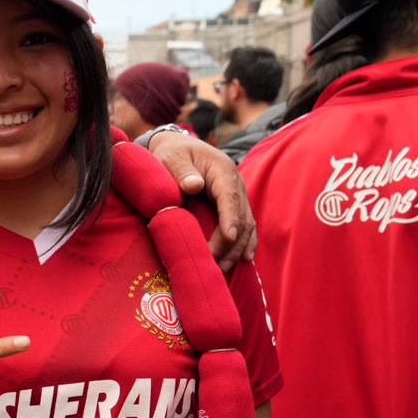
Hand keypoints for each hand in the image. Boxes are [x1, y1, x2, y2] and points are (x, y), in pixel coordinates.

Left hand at [148, 131, 257, 271]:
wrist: (179, 148)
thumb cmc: (172, 153)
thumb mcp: (171, 158)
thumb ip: (181, 171)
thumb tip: (194, 186)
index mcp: (222, 170)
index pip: (230, 197)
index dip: (230, 218)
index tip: (228, 237)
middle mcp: (236, 183)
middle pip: (242, 216)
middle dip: (231, 243)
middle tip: (215, 265)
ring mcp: (237, 195)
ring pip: (246, 225)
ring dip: (237, 248)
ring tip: (224, 269)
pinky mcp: (233, 205)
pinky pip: (244, 225)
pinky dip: (244, 243)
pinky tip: (242, 260)